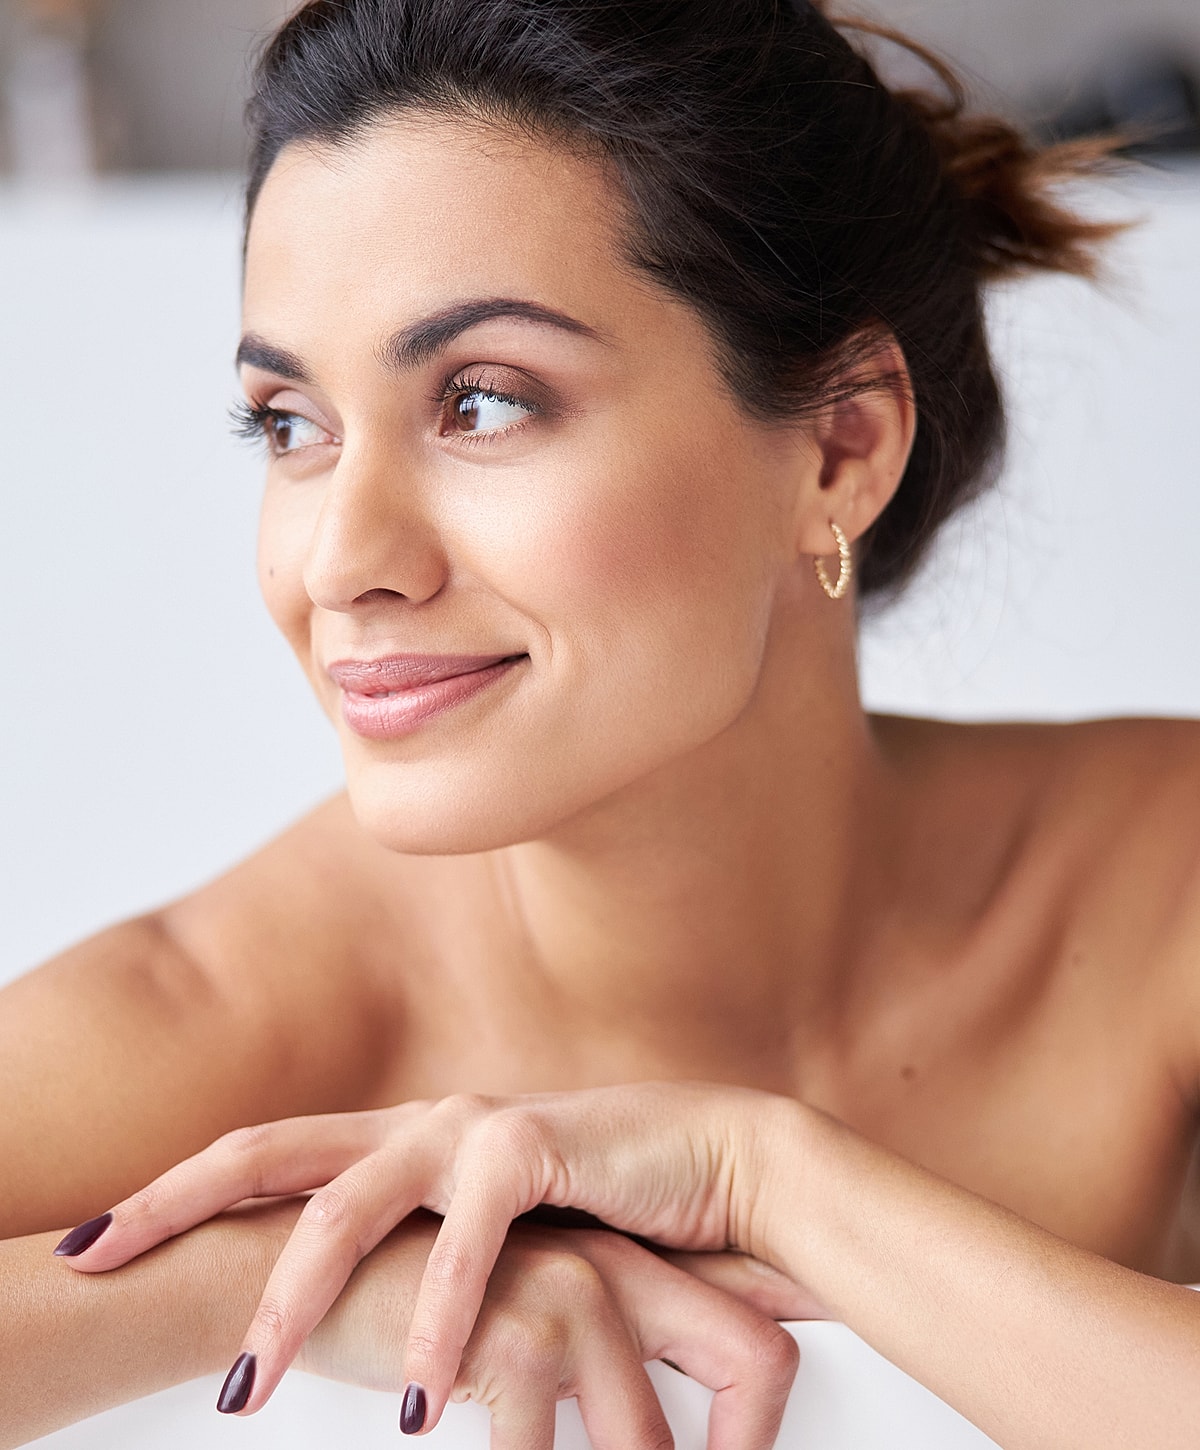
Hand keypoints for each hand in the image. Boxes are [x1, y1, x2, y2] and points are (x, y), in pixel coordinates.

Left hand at [61, 1081, 802, 1433]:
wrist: (719, 1165)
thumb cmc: (605, 1210)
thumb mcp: (492, 1240)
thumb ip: (424, 1260)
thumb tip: (352, 1320)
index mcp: (402, 1139)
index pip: (267, 1155)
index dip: (176, 1188)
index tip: (98, 1237)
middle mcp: (420, 1119)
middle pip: (268, 1154)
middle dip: (175, 1205)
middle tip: (93, 1260)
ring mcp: (471, 1128)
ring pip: (347, 1207)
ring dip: (289, 1301)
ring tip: (245, 1393)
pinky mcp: (532, 1148)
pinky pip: (465, 1248)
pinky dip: (432, 1324)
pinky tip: (412, 1403)